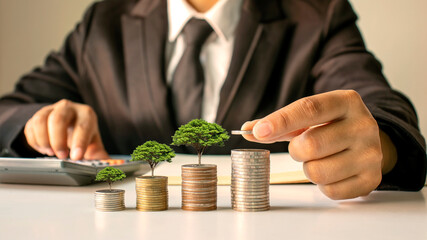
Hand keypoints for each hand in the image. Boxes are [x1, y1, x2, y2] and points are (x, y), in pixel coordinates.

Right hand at [24, 99, 108, 159]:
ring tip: (51, 153)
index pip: (83, 126)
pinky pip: (30, 127)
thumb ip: (100, 156)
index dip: (79, 142)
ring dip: (44, 140)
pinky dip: (35, 141)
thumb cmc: (82, 135)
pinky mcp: (36, 116)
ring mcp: (50, 110)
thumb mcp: (93, 144)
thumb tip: (110, 168)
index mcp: (86, 114)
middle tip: (61, 156)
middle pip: (58, 119)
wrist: (68, 125)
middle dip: (58, 141)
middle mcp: (68, 108)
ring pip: (41, 120)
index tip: (76, 157)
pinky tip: (44, 149)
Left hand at [241, 90, 396, 199]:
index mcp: (346, 101)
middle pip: (310, 145)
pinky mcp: (372, 179)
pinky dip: (323, 185)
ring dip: (308, 169)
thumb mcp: (309, 118)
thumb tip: (248, 130)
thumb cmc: (331, 127)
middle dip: (296, 150)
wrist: (372, 142)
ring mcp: (371, 154)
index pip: (309, 109)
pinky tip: (332, 172)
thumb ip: (279, 123)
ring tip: (320, 159)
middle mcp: (364, 125)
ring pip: (317, 172)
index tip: (258, 132)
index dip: (280, 121)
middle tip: (303, 148)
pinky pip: (330, 191)